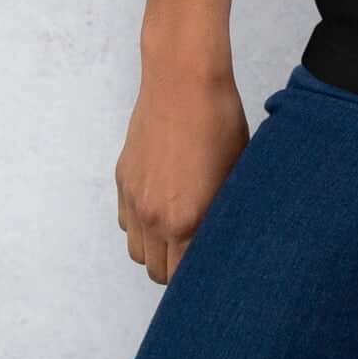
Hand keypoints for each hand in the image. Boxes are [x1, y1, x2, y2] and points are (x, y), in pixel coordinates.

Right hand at [114, 64, 249, 283]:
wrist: (183, 81)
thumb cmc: (220, 122)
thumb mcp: (235, 172)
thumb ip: (224, 215)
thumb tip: (227, 240)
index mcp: (188, 221)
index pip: (187, 277)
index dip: (202, 276)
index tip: (214, 267)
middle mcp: (155, 218)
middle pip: (158, 272)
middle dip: (178, 268)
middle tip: (198, 249)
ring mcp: (134, 200)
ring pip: (138, 252)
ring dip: (156, 249)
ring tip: (179, 229)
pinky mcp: (122, 181)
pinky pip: (126, 223)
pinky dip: (140, 225)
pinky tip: (161, 204)